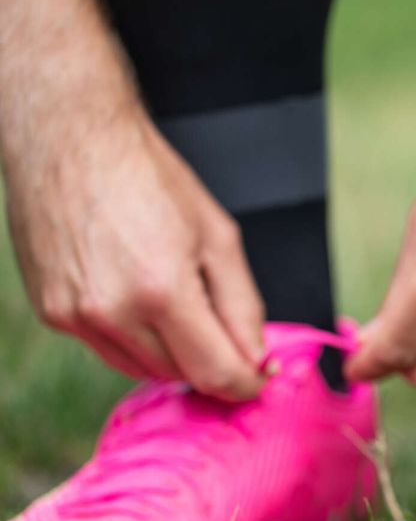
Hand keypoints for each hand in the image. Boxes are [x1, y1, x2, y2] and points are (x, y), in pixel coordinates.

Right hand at [5, 110, 266, 400]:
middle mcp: (113, 310)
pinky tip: (136, 294)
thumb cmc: (148, 176)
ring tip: (175, 299)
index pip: (214, 371)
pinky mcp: (52, 313)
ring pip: (141, 369)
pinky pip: (107, 349)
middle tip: (220, 325)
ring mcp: (75, 316)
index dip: (245, 383)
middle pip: (178, 375)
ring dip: (170, 352)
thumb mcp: (218, 235)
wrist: (69, 138)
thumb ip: (241, 304)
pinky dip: (133, 337)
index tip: (259, 377)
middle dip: (208, 360)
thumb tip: (254, 356)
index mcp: (161, 289)